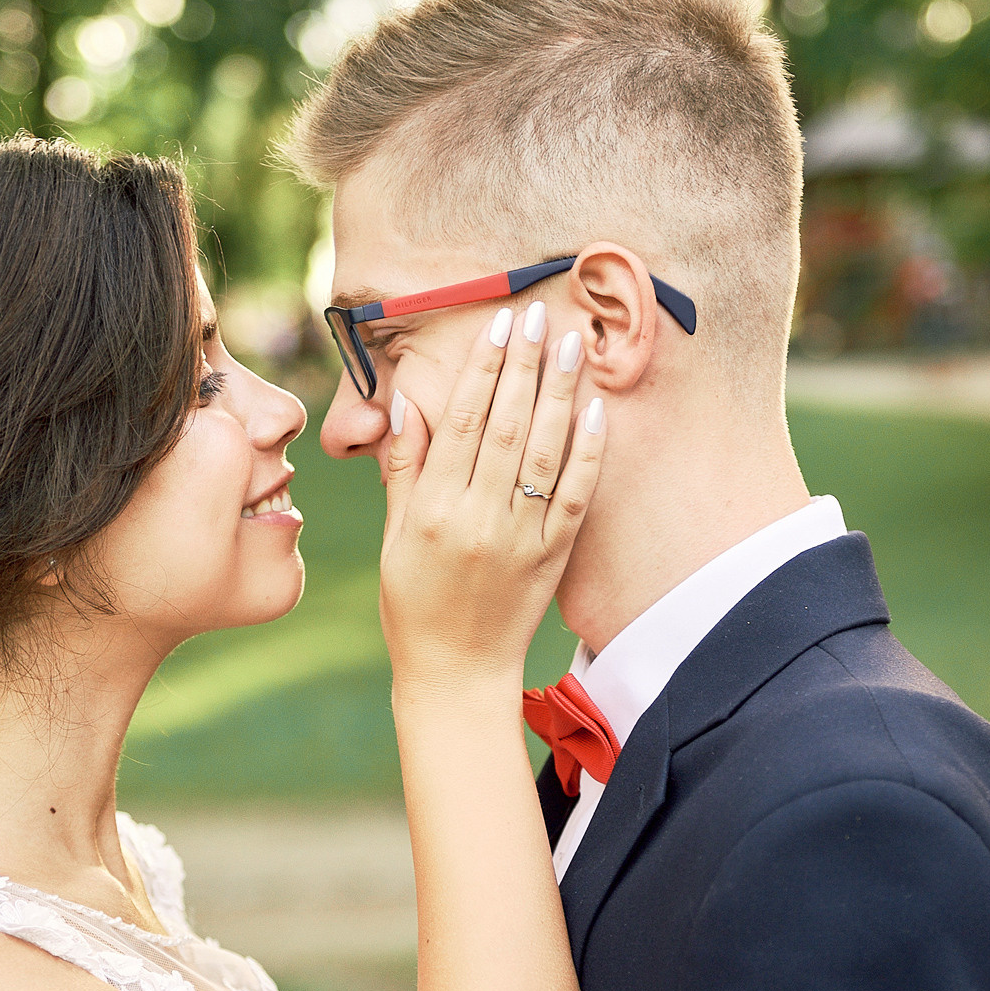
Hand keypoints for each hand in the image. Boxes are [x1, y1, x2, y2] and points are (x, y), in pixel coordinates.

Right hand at [379, 304, 601, 690]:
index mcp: (431, 510)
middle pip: (507, 426)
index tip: (497, 329)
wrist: (456, 672)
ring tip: (571, 345)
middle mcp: (476, 519)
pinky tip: (595, 411)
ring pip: (545, 452)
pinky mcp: (551, 558)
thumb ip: (404, 469)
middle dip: (524, 366)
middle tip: (539, 317)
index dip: (481, 371)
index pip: (460, 423)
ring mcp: (519, 538)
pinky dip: (588, 452)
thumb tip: (409, 405)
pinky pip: (575, 496)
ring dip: (560, 393)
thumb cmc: (414, 603)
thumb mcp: (394, 537)